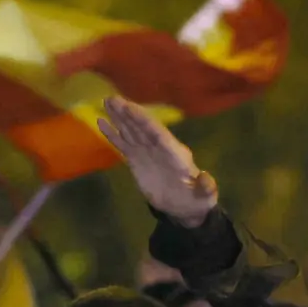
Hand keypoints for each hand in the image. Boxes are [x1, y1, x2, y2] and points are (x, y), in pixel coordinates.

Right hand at [98, 97, 217, 227]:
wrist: (185, 207)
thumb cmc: (197, 199)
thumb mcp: (205, 196)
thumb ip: (206, 187)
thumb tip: (206, 178)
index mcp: (177, 154)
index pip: (159, 134)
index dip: (145, 122)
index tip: (131, 108)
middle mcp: (161, 148)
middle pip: (143, 128)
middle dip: (129, 114)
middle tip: (112, 99)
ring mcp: (148, 153)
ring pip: (132, 132)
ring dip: (119, 117)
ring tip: (106, 102)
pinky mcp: (137, 160)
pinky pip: (123, 145)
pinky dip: (112, 135)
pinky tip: (101, 123)